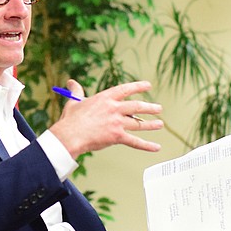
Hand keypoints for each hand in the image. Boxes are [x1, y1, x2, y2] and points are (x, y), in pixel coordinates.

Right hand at [49, 80, 163, 158]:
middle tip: (158, 108)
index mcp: (106, 98)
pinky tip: (156, 147)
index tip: (147, 85)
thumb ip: (76, 91)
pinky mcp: (117, 136)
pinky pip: (135, 142)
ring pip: (139, 123)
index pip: (126, 89)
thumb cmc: (71, 120)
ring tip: (160, 124)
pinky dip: (146, 145)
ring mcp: (117, 123)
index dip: (138, 86)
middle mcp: (114, 109)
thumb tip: (70, 83)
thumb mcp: (74, 102)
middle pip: (137, 107)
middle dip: (150, 107)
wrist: (70, 135)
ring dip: (151, 124)